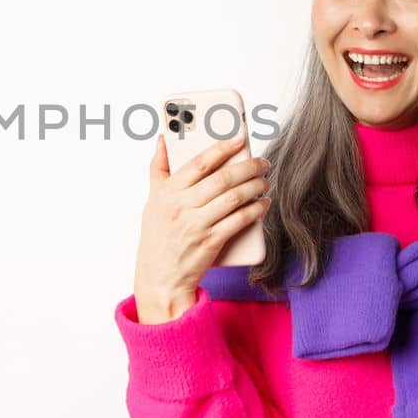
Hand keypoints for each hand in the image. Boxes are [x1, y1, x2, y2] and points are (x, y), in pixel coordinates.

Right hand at [132, 133, 270, 323]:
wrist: (160, 279)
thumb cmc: (157, 237)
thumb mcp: (152, 200)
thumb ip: (158, 168)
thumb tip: (163, 139)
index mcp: (167, 192)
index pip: (199, 163)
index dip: (222, 148)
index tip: (240, 139)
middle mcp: (181, 207)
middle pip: (222, 179)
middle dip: (248, 167)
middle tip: (262, 163)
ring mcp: (196, 225)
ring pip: (233, 198)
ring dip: (255, 187)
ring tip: (264, 182)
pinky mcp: (210, 242)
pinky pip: (239, 220)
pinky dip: (255, 210)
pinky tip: (263, 204)